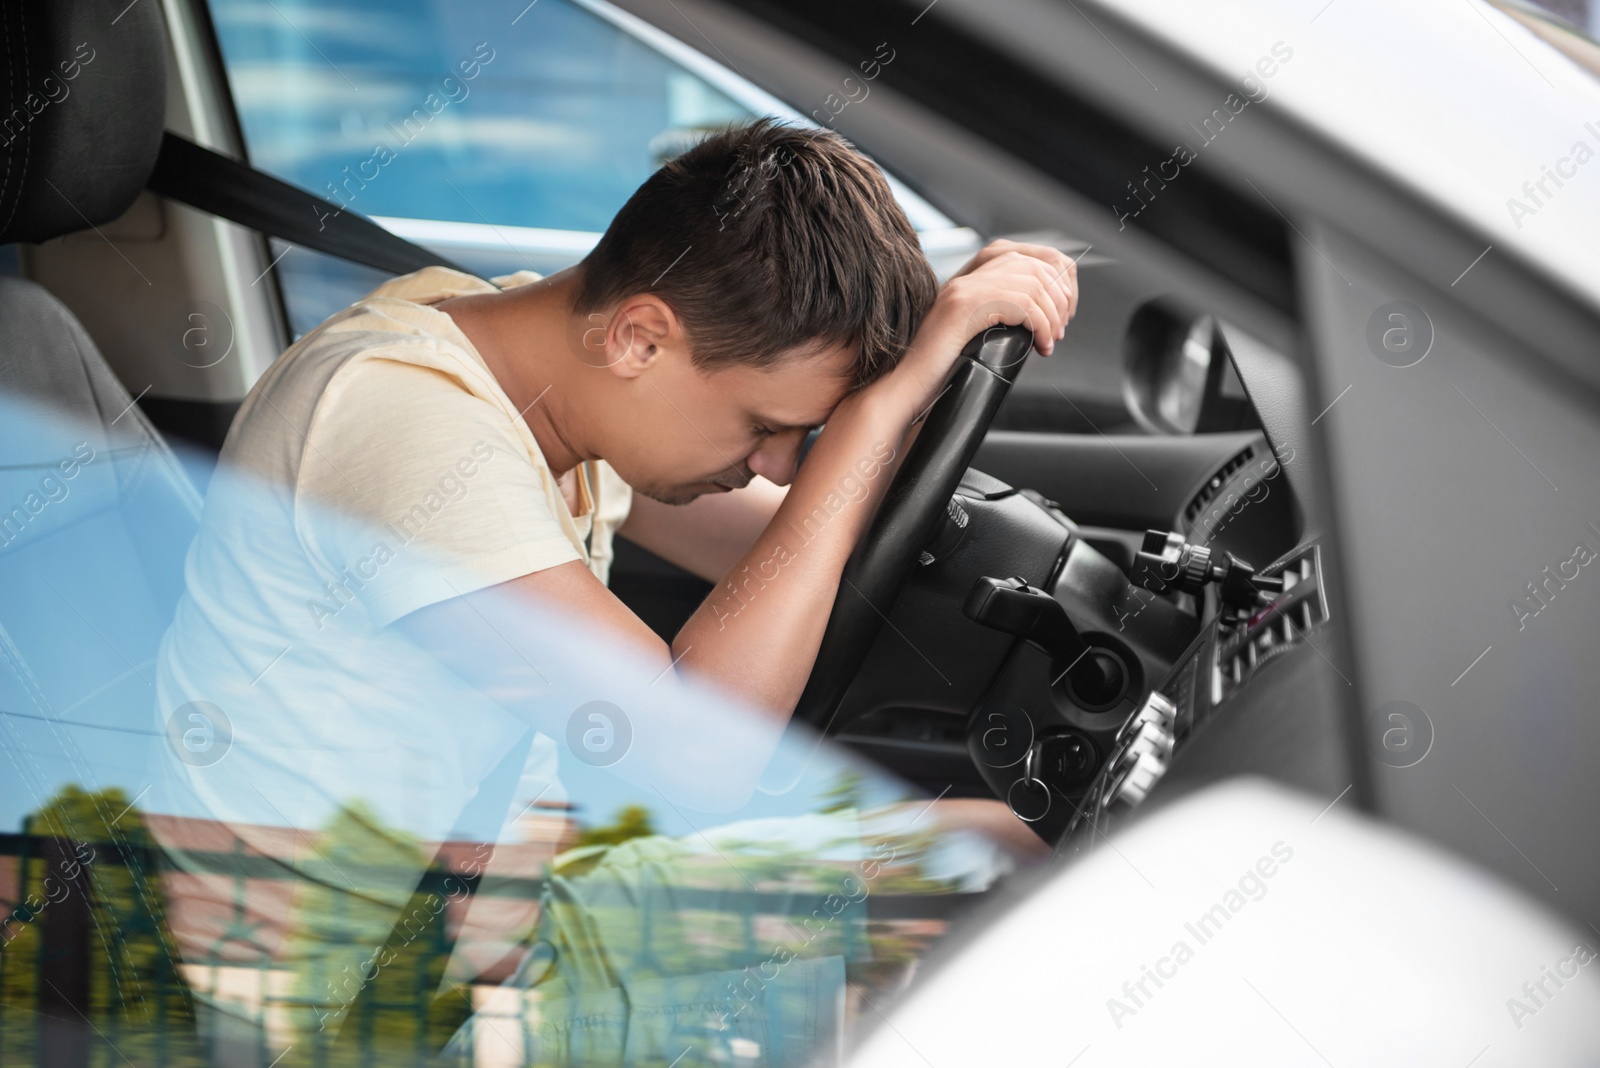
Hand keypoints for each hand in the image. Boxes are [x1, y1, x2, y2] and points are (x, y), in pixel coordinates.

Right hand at [876, 239, 1078, 420]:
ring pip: (1033, 283)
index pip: (1030, 256)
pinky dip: (1040, 325)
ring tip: (1050, 341)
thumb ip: (1002, 316)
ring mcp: (964, 288)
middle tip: (1059, 330)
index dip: (1057, 281)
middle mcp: (968, 276)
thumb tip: (1046, 315)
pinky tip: (1040, 346)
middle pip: (1037, 265)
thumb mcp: (977, 334)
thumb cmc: (941, 372)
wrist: (905, 388)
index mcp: (972, 278)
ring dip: (1052, 315)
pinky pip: (1021, 302)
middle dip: (1060, 298)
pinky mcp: (964, 306)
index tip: (1061, 314)